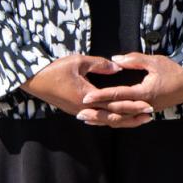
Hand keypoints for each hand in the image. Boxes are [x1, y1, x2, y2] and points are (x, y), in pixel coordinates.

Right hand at [22, 54, 148, 124]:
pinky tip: (118, 119)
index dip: (132, 105)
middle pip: (112, 117)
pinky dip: (109, 120)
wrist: (33, 80)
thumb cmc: (54, 68)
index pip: (114, 105)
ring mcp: (78, 111)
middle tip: (149, 115)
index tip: (148, 104)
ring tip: (139, 120)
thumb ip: (100, 64)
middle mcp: (84, 108)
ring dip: (123, 121)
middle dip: (132, 116)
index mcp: (86, 97)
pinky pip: (96, 118)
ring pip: (105, 120)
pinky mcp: (75, 110)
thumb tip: (117, 67)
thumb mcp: (78, 61)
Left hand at [78, 52, 182, 123]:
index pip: (118, 95)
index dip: (100, 96)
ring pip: (122, 119)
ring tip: (87, 120)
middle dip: (97, 113)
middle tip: (79, 112)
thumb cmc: (175, 69)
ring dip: (104, 120)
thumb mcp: (155, 61)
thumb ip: (133, 60)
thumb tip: (114, 59)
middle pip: (116, 112)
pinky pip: (129, 119)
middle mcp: (144, 105)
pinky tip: (105, 121)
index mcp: (144, 92)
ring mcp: (147, 110)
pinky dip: (116, 121)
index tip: (85, 97)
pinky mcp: (149, 111)